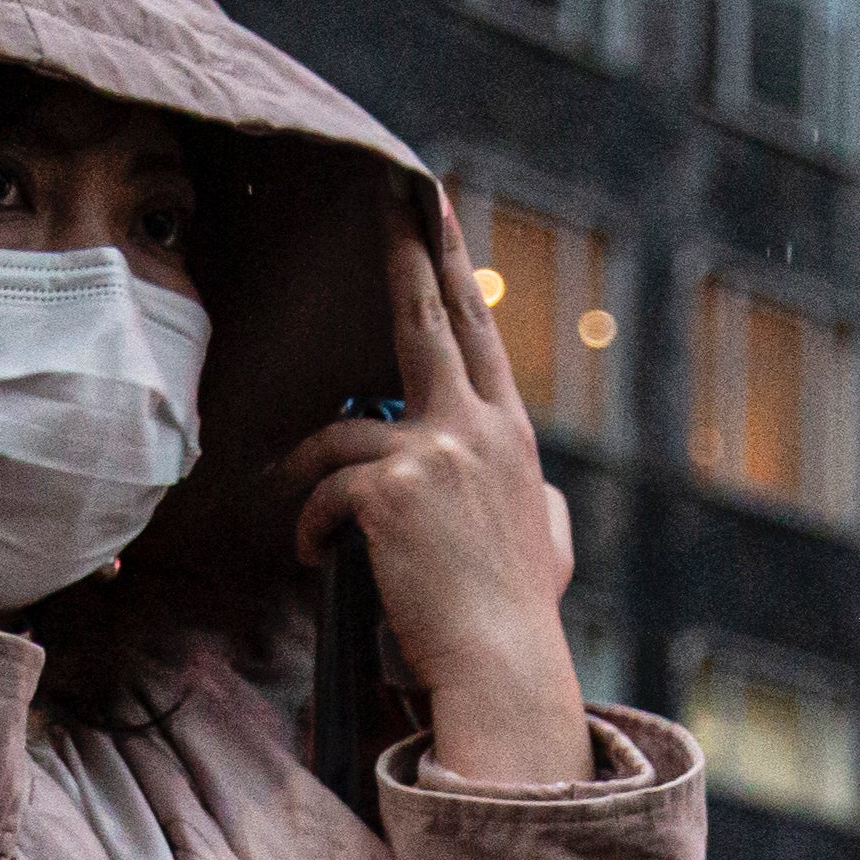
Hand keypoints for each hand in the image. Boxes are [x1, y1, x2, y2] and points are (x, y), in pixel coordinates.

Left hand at [275, 211, 588, 785]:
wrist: (501, 666)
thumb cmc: (515, 620)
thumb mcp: (548, 548)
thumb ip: (540, 506)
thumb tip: (548, 502)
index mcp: (510, 437)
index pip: (478, 329)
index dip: (452, 260)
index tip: (433, 203)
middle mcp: (479, 429)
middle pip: (428, 316)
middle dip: (403, 247)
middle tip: (380, 193)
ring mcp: (437, 452)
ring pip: (345, 432)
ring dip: (312, 477)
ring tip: (311, 530)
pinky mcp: (391, 490)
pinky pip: (326, 492)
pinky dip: (313, 530)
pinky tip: (319, 564)